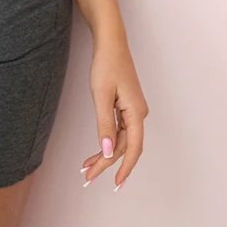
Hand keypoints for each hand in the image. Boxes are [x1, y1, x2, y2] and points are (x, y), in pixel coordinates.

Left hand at [80, 36, 148, 189]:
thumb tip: (108, 152)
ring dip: (105, 153)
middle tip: (88, 176)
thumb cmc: (106, 65)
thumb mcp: (102, 96)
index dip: (124, 168)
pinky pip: (119, 129)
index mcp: (137, 112)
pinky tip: (97, 149)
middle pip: (125, 146)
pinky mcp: (126, 105)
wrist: (110, 42)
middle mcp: (138, 114)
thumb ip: (105, 125)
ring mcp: (133, 110)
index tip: (115, 184)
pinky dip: (107, 140)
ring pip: (121, 139)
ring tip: (87, 166)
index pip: (133, 149)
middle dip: (107, 163)